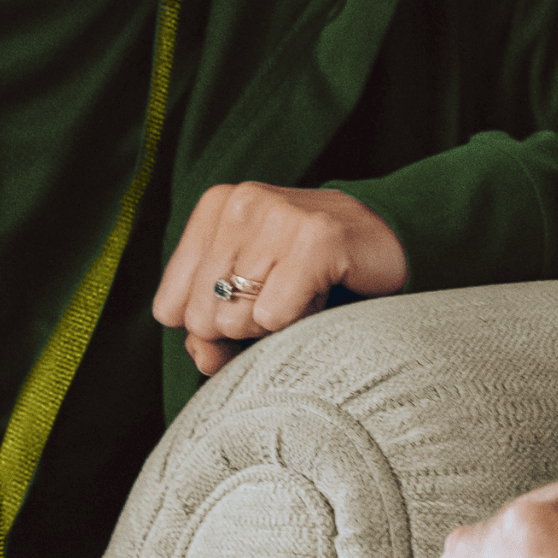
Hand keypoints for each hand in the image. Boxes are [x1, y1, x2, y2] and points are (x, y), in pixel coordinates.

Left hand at [151, 183, 407, 374]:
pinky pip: (276, 316)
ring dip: (278, 322)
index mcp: (212, 209)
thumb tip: (201, 354)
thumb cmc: (308, 274)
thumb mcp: (247, 301)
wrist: (386, 241)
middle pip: (202, 317)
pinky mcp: (316, 237)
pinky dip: (303, 320)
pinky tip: (324, 290)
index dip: (211, 328)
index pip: (170, 309)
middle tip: (285, 297)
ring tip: (305, 290)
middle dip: (245, 327)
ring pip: (238, 319)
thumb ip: (210, 335)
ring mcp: (277, 214)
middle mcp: (239, 202)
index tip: (253, 303)